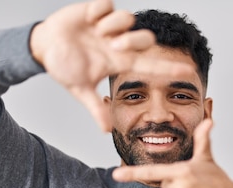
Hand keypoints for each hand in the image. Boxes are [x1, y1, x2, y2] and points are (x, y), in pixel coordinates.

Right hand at [29, 0, 190, 130]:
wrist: (44, 46)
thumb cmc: (65, 67)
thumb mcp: (80, 89)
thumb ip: (96, 107)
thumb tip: (107, 130)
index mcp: (119, 61)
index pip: (150, 65)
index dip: (168, 68)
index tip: (189, 71)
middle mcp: (118, 43)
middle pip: (144, 38)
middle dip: (132, 40)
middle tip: (112, 46)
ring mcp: (108, 26)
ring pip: (127, 18)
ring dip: (113, 26)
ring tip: (96, 31)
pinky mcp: (96, 10)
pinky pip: (108, 4)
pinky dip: (98, 11)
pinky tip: (88, 20)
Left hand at [112, 119, 232, 187]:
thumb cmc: (219, 182)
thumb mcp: (208, 160)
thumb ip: (202, 140)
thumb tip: (207, 120)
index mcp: (183, 172)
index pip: (153, 172)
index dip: (132, 174)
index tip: (116, 175)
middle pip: (164, 187)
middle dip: (176, 186)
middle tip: (194, 186)